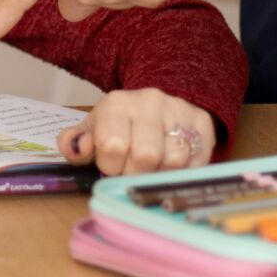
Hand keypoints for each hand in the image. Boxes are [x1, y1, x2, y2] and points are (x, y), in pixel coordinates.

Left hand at [60, 89, 216, 175]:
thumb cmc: (120, 126)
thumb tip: (77, 149)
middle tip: (134, 171)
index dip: (111, 166)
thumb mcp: (92, 131)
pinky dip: (184, 172)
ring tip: (153, 168)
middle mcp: (150, 102)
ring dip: (161, 174)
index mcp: (117, 103)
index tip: (113, 166)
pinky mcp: (202, 123)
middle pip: (146, 156)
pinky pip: (197, 161)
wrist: (157, 105)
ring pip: (174, 161)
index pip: (112, 146)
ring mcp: (179, 111)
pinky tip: (172, 166)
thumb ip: (74, 143)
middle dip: (137, 174)